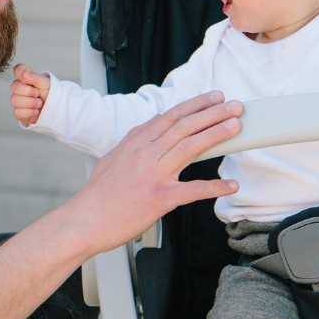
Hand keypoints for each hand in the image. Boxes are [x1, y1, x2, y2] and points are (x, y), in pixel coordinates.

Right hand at [11, 63, 51, 124]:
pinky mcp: (19, 113)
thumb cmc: (51, 95)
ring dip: (30, 103)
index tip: (27, 77)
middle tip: (38, 94)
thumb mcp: (46, 84)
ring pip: (14, 100)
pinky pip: (17, 113)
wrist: (57, 110)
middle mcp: (20, 88)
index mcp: (27, 78)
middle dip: (28, 91)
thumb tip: (24, 73)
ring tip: (40, 103)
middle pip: (14, 87)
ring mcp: (18, 101)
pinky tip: (36, 111)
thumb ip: (35, 77)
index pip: (18, 69)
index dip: (20, 72)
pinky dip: (29, 112)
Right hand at [60, 91, 241, 251]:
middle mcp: (144, 154)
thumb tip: (147, 134)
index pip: (170, 116)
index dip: (194, 105)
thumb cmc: (97, 196)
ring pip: (189, 147)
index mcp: (134, 143)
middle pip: (184, 126)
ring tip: (235, 125)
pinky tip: (231, 185)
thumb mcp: (113, 159)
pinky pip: (192, 190)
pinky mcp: (159, 199)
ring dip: (215, 133)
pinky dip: (214, 187)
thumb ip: (133, 145)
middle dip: (212, 112)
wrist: (83, 221)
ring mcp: (153, 175)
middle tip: (234, 105)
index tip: (213, 97)